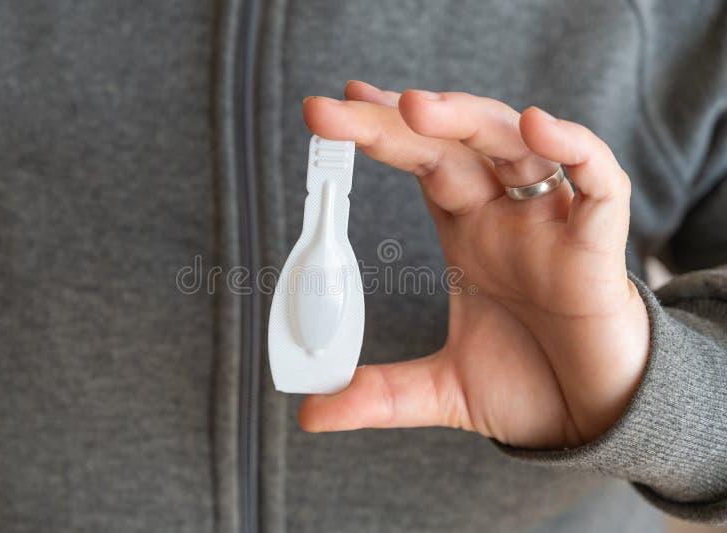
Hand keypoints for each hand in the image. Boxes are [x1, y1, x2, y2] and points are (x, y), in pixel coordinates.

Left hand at [297, 80, 649, 448]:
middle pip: (451, 144)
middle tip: (341, 104)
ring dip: (468, 119)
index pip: (421, 163)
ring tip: (415, 108)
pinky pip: (597, 181)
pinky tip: (536, 125)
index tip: (334, 111)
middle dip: (399, 119)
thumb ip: (378, 395)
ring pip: (514, 146)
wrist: (597, 417)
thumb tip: (309, 414)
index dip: (382, 134)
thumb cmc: (532, 386)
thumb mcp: (443, 390)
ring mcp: (551, 226)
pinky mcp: (599, 248)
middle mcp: (504, 217)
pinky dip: (573, 148)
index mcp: (467, 233)